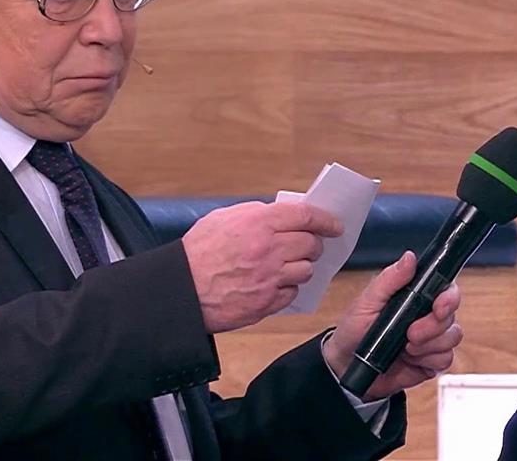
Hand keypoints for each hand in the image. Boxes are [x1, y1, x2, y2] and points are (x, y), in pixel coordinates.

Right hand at [183, 201, 342, 332]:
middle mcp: (270, 249)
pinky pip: (291, 293)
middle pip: (311, 244)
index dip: (326, 220)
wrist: (182, 289)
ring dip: (301, 267)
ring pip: (306, 270)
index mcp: (259, 222)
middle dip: (313, 244)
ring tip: (287, 266)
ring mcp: (270, 277)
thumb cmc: (198, 252)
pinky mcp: (267, 302)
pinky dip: (287, 288)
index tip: (335, 225)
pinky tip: (274, 284)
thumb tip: (283, 215)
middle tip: (307, 245)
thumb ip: (256, 214)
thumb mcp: (224, 218)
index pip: (306, 216)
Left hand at [322, 251, 463, 401]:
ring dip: (429, 345)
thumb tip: (409, 258)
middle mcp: (427, 315)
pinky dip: (429, 360)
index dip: (449, 298)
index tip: (438, 307)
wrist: (346, 364)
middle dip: (432, 326)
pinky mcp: (431, 362)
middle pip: (451, 316)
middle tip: (410, 333)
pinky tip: (411, 359)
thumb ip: (390, 279)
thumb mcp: (367, 301)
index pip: (446, 290)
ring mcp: (431, 339)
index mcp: (415, 297)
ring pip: (452, 338)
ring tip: (406, 348)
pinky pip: (445, 360)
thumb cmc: (354, 329)